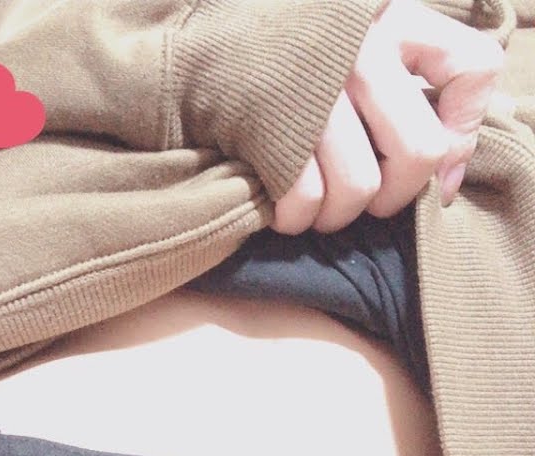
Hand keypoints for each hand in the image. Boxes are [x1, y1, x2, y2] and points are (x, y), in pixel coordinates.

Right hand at [273, 0, 504, 235]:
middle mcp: (360, 47)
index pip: (471, 69)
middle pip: (418, 152)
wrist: (201, 37)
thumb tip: (447, 179)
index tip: (439, 169)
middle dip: (395, 197)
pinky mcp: (267, 125)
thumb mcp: (357, 36)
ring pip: (358, 189)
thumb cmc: (290, 50)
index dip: (463, 135)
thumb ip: (411, 83)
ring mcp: (314, 89)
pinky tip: (288, 209)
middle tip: (371, 200)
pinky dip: (297, 218)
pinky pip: (304, 200)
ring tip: (322, 207)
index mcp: (391, 16)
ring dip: (339, 216)